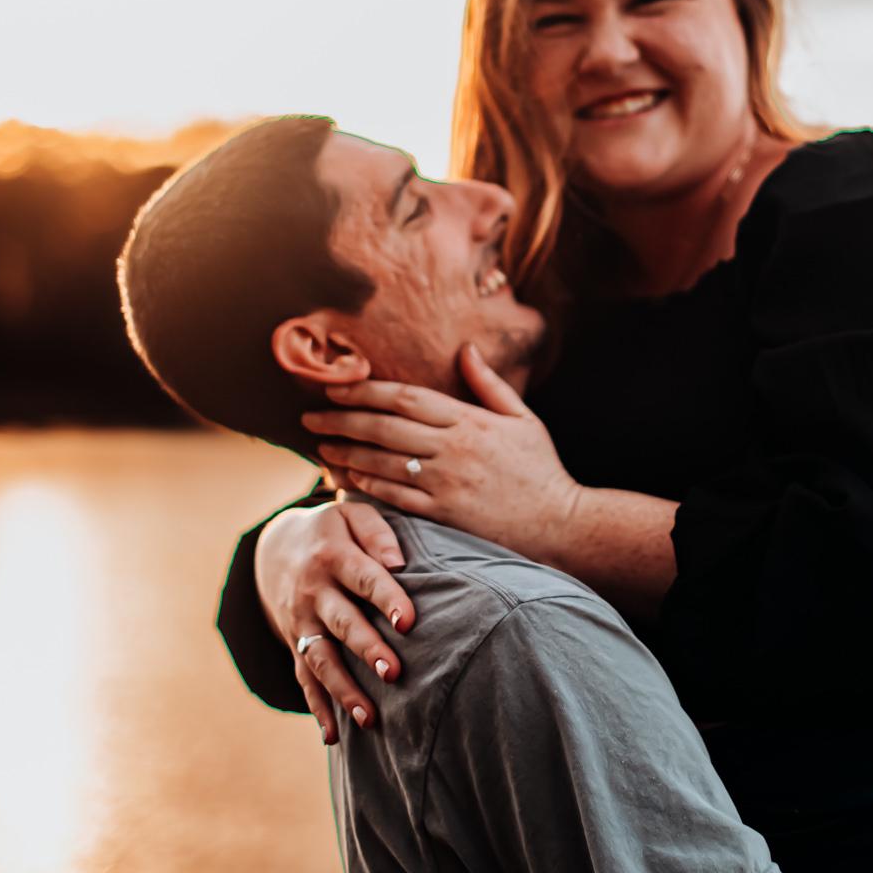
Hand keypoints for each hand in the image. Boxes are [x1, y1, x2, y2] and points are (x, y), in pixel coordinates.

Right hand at [255, 497, 416, 739]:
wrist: (277, 548)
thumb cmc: (332, 531)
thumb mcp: (350, 514)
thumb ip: (377, 532)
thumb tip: (399, 562)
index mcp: (332, 555)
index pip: (364, 577)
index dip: (386, 598)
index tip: (409, 621)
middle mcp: (313, 592)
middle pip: (341, 623)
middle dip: (366, 648)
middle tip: (394, 672)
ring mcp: (301, 623)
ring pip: (321, 659)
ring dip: (343, 690)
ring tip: (370, 718)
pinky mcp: (295, 645)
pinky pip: (304, 680)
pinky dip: (317, 709)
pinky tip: (334, 737)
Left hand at [302, 342, 584, 562]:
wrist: (563, 523)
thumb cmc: (542, 471)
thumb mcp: (524, 419)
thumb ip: (489, 385)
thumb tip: (465, 348)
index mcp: (470, 419)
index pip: (406, 397)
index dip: (366, 390)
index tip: (336, 387)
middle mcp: (455, 447)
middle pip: (385, 426)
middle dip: (342, 418)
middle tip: (309, 416)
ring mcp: (448, 482)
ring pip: (384, 461)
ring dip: (346, 451)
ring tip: (321, 446)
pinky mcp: (445, 514)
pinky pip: (396, 496)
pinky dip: (367, 485)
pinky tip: (347, 478)